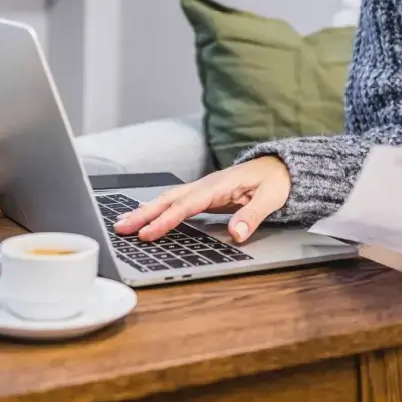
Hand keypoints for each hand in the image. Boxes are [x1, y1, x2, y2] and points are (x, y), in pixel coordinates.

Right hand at [113, 156, 290, 242]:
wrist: (280, 167)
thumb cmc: (276, 181)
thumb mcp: (272, 198)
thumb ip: (253, 215)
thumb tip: (237, 233)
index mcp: (220, 185)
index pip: (188, 205)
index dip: (167, 220)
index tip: (148, 233)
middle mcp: (207, 185)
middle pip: (170, 199)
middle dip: (144, 213)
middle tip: (121, 228)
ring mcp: (204, 189)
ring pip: (169, 199)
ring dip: (145, 211)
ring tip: (122, 223)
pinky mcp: (204, 195)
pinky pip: (176, 202)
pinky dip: (157, 209)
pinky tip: (144, 217)